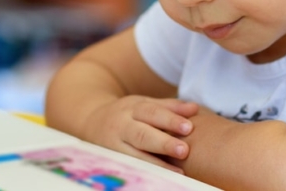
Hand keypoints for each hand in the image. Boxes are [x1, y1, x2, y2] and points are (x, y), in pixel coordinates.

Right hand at [84, 96, 198, 172]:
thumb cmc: (127, 114)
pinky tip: (160, 181)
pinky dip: (143, 175)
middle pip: (142, 135)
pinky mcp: (110, 161)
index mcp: (132, 108)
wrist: (90, 122)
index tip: (189, 127)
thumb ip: (169, 107)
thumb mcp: (144, 104)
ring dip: (156, 165)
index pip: (152, 112)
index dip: (170, 120)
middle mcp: (121, 126)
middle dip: (163, 143)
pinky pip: (128, 169)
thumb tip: (195, 109)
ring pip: (133, 156)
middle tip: (184, 150)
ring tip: (177, 173)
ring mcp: (113, 146)